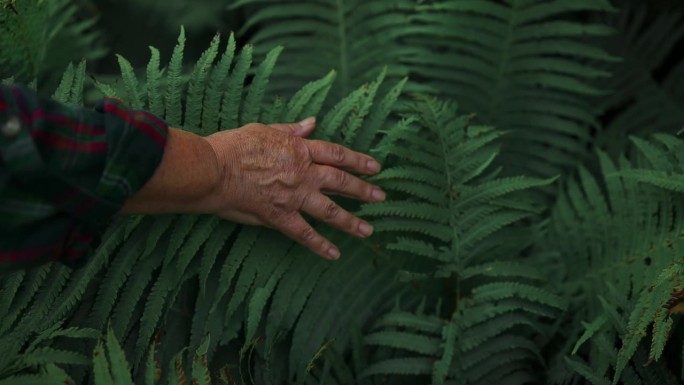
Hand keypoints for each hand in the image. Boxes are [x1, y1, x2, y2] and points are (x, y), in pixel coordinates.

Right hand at [203, 118, 384, 259]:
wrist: (213, 169)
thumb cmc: (234, 146)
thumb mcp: (264, 129)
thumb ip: (291, 130)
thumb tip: (311, 123)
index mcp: (300, 150)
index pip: (336, 155)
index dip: (358, 161)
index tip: (374, 167)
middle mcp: (303, 173)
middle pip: (340, 182)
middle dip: (363, 190)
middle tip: (381, 196)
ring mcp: (293, 196)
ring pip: (330, 210)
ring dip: (351, 221)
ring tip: (368, 230)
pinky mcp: (280, 216)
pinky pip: (304, 234)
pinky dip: (320, 245)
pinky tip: (334, 254)